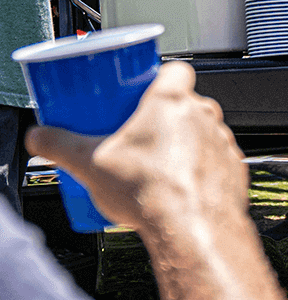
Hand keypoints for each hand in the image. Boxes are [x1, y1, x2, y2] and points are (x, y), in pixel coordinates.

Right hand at [25, 61, 247, 233]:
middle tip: (140, 134)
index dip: (160, 77)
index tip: (142, 90)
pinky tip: (180, 183)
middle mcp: (204, 116)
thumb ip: (59, 145)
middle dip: (165, 116)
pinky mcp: (234, 166)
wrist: (192, 229)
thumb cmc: (151, 192)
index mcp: (171, 102)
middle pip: (186, 103)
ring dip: (185, 142)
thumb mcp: (89, 164)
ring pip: (203, 131)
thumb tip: (41, 138)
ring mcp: (222, 140)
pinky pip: (216, 158)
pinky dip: (201, 167)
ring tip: (158, 163)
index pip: (176, 70)